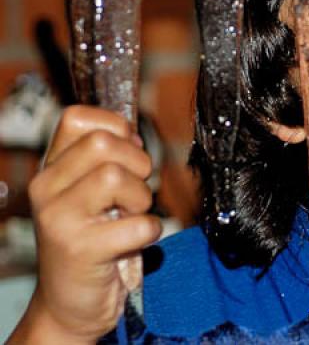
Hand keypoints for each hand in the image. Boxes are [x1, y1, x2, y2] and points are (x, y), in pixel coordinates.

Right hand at [8, 106, 160, 344]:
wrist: (71, 303)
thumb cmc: (92, 240)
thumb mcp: (91, 193)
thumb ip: (107, 159)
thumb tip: (132, 133)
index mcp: (51, 169)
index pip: (78, 118)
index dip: (117, 128)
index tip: (128, 154)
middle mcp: (47, 189)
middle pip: (103, 143)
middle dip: (136, 162)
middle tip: (135, 190)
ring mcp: (59, 219)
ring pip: (115, 177)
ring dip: (141, 198)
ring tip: (131, 216)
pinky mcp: (81, 250)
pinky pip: (137, 224)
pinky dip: (150, 231)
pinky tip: (137, 240)